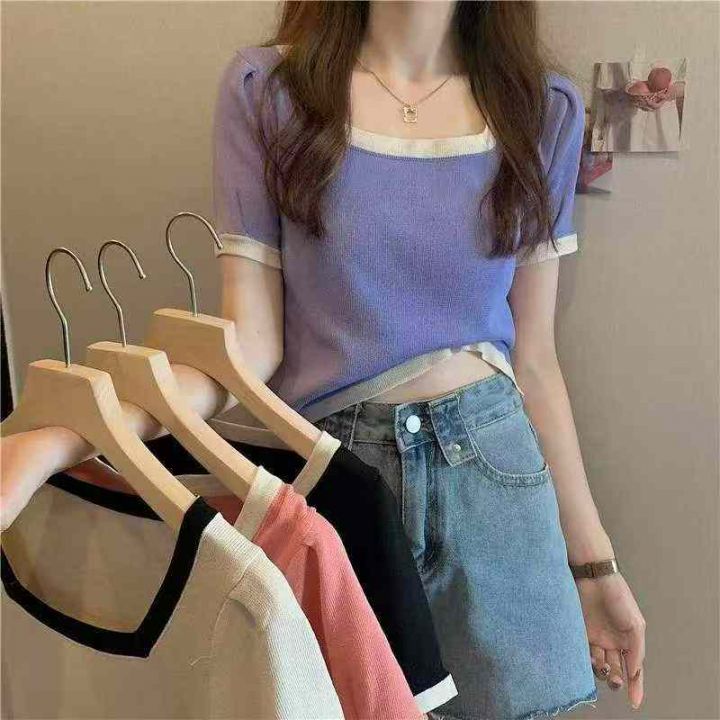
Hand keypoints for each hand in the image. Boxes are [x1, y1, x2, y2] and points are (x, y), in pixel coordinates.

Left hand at [576, 572, 645, 709]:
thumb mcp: (636, 625)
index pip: (633, 669)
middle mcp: (612, 642)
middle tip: (614, 678)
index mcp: (628, 641)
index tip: (635, 702)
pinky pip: (583, 652)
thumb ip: (636, 651)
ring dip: (601, 670)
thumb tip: (634, 673)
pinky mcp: (581, 631)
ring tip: (601, 664)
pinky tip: (590, 657)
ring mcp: (596, 637)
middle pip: (615, 669)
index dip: (635, 686)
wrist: (594, 577)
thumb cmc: (619, 597)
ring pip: (599, 664)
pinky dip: (586, 660)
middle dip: (615, 679)